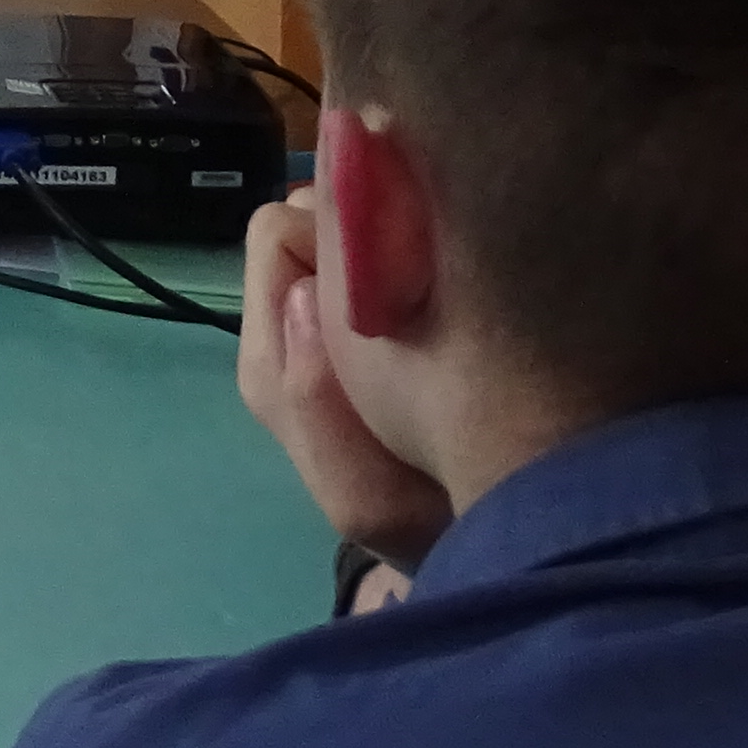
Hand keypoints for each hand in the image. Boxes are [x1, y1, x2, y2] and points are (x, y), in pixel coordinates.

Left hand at [238, 189, 453, 570]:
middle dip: (361, 228)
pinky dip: (414, 247)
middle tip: (427, 274)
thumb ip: (314, 401)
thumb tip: (301, 294)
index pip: (276, 235)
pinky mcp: (384, 300)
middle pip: (307, 213)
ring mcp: (335, 308)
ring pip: (350, 222)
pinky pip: (388, 240)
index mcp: (273, 357)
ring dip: (392, 237)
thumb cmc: (419, 517)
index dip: (334, 231)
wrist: (474, 534)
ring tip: (444, 281)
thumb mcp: (365, 495)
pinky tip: (454, 283)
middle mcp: (292, 322)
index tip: (398, 264)